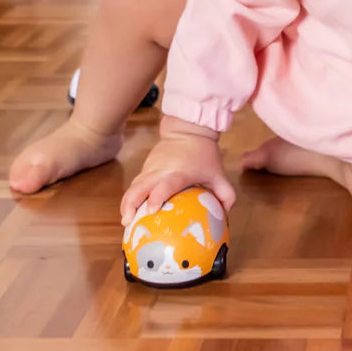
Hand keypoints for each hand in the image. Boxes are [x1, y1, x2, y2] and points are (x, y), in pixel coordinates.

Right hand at [120, 120, 235, 226]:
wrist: (188, 129)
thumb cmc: (204, 153)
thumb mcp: (218, 173)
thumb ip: (226, 195)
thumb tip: (226, 216)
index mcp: (179, 172)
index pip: (166, 184)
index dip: (157, 196)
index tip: (150, 210)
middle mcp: (161, 170)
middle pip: (141, 186)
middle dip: (131, 203)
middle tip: (127, 222)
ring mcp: (151, 167)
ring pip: (134, 185)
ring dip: (127, 202)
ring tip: (125, 220)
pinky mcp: (146, 166)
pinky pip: (136, 182)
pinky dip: (131, 196)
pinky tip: (129, 210)